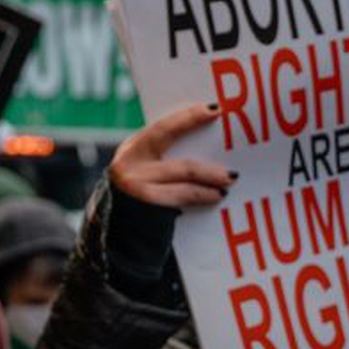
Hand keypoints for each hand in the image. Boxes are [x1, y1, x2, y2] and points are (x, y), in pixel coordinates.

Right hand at [109, 104, 233, 209]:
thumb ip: (163, 161)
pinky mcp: (147, 202)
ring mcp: (135, 181)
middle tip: (221, 123)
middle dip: (194, 125)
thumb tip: (207, 148)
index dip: (187, 116)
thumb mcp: (145, 175)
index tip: (213, 109)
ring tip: (230, 177)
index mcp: (132, 150)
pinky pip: (184, 194)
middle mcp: (129, 161)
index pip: (161, 126)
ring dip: (211, 173)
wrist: (118, 239)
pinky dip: (204, 194)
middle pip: (167, 135)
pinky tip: (217, 195)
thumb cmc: (141, 203)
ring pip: (184, 169)